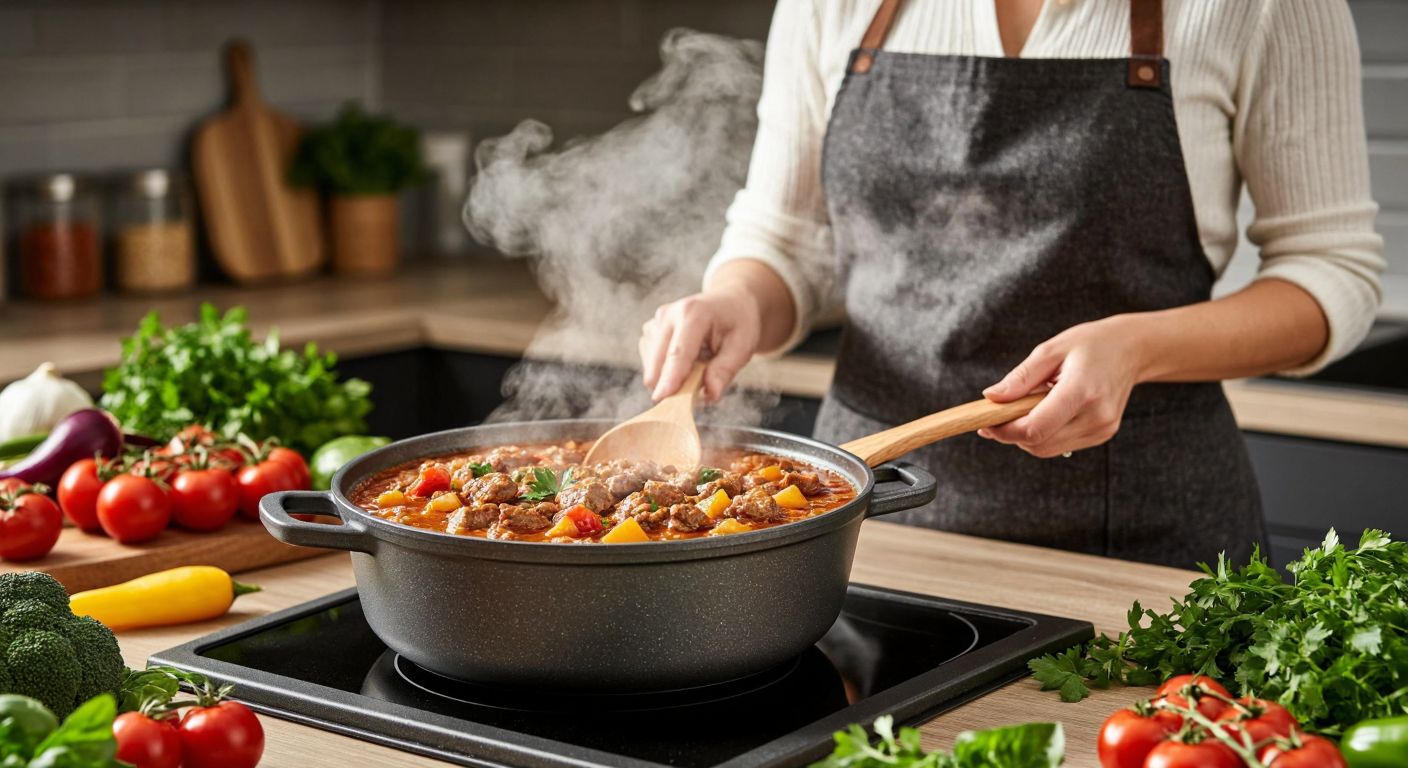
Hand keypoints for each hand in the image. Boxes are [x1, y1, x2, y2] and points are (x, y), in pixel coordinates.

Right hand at [640, 289, 761, 401]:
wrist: (729, 302)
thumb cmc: (738, 323)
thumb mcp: (743, 346)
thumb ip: (725, 370)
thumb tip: (711, 394)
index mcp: (693, 314)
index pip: (678, 352)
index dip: (670, 377)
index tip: (661, 398)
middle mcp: (668, 315)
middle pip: (657, 362)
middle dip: (672, 384)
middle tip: (701, 386)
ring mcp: (655, 322)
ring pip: (652, 366)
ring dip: (671, 377)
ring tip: (698, 364)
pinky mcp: (649, 332)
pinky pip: (650, 363)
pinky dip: (666, 370)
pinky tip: (686, 361)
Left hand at [977, 316, 1149, 457]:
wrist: (1132, 350)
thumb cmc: (1091, 344)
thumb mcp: (1051, 350)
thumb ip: (1020, 378)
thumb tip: (991, 398)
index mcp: (1082, 391)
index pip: (1035, 428)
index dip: (1004, 431)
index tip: (985, 422)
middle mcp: (1095, 416)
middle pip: (1038, 444)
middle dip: (1011, 434)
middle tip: (999, 414)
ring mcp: (1102, 429)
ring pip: (1047, 449)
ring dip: (1027, 435)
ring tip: (1028, 407)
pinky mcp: (1102, 435)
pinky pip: (1060, 445)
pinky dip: (1044, 434)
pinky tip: (1046, 411)